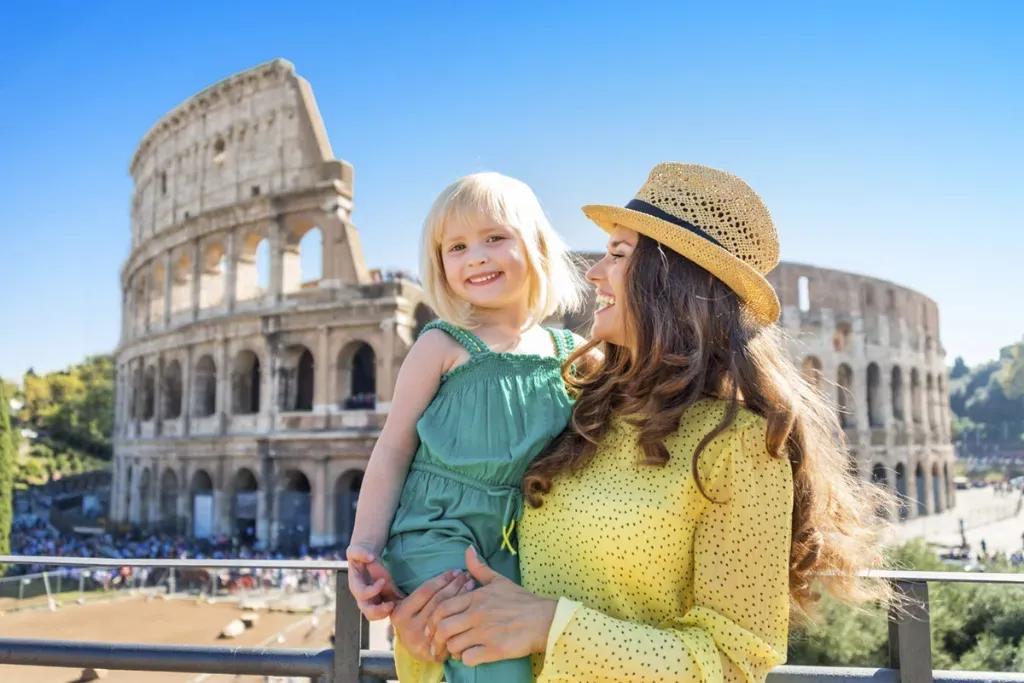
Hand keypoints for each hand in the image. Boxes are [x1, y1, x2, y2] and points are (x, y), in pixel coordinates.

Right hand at [347, 544, 402, 619]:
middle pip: (366, 610)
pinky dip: (390, 610)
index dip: (372, 590)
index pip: (361, 593)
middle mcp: (361, 596)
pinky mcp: (378, 600)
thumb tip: (370, 558)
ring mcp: (369, 600)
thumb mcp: (356, 550)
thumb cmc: (359, 555)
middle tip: (391, 605)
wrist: (364, 559)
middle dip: (378, 611)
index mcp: (355, 585)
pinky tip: (399, 604)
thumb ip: (360, 552)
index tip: (383, 580)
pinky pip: (382, 611)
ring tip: (395, 606)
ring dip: (384, 614)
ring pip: (373, 615)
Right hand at [389, 568, 474, 661]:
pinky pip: (453, 627)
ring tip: (471, 583)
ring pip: (447, 613)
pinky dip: (463, 612)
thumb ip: (389, 585)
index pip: (426, 591)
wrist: (417, 648)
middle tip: (467, 574)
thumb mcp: (398, 604)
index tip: (455, 570)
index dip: (442, 579)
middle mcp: (409, 629)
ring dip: (462, 595)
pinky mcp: (436, 650)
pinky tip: (471, 602)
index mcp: (399, 614)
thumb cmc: (410, 619)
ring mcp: (424, 641)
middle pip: (438, 601)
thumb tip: (373, 564)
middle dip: (455, 585)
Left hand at [428, 547, 556, 665]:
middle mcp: (477, 614)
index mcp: (476, 597)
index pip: (442, 607)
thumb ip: (478, 567)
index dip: (432, 620)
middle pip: (443, 628)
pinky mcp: (494, 649)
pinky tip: (471, 656)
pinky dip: (466, 659)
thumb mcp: (498, 580)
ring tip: (457, 650)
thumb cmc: (521, 600)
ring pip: (453, 645)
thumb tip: (467, 549)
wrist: (544, 619)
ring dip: (452, 650)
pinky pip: (468, 658)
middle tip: (438, 645)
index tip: (432, 628)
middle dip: (437, 638)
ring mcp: (485, 632)